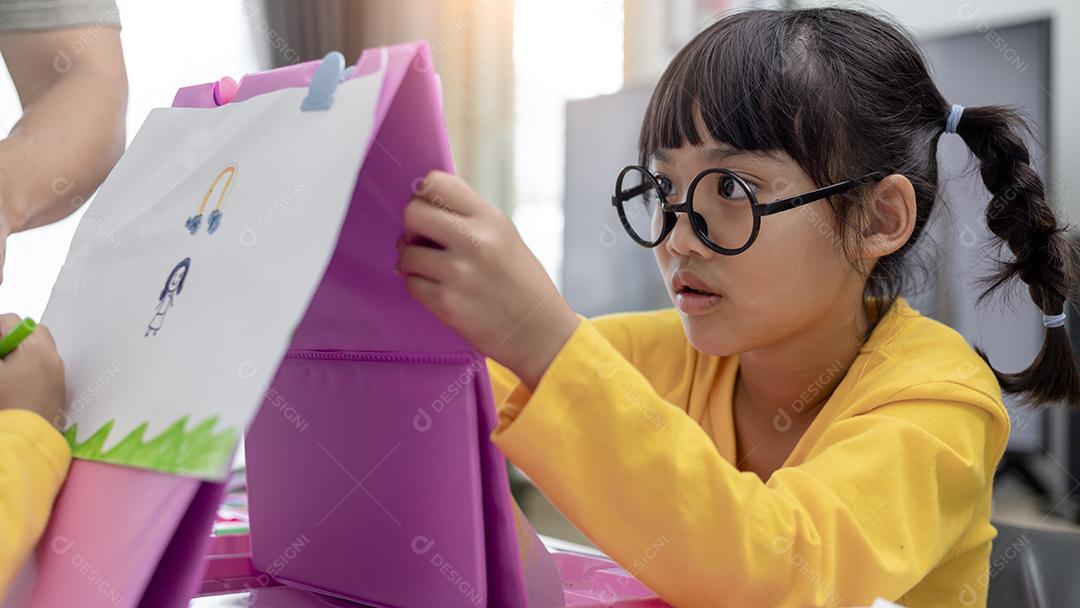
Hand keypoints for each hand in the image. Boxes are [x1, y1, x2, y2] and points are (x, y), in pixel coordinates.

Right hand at [0, 313, 64, 426]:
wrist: (24, 443)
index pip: (11, 320)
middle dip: (11, 337)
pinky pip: (46, 366)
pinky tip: (16, 383)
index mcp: (31, 348)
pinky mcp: (59, 389)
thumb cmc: (3, 406)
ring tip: (6, 370)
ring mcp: (58, 373)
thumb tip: (1, 350)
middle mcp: (50, 356)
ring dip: (22, 351)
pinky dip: (31, 366)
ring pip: (41, 348)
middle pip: (31, 331)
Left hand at [398, 171, 579, 388]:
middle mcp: (475, 240)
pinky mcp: (448, 303)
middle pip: (412, 213)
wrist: (541, 333)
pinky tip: (438, 291)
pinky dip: (419, 287)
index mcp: (490, 218)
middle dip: (412, 229)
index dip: (423, 197)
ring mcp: (460, 272)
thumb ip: (468, 219)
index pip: (436, 182)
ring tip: (434, 272)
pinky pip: (411, 284)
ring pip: (407, 253)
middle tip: (425, 244)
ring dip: (413, 263)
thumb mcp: (505, 237)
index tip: (431, 214)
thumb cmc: (521, 285)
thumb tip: (422, 208)